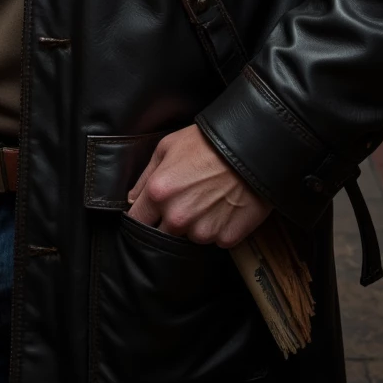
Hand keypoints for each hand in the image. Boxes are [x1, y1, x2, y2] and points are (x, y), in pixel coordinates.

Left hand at [127, 124, 271, 249]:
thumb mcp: (168, 147)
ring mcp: (203, 232)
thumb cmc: (207, 142)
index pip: (137, 221)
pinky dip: (218, 227)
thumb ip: (145, 176)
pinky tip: (225, 207)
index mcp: (158, 194)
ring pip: (190, 237)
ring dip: (195, 225)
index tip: (149, 213)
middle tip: (186, 200)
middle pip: (163, 234)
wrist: (251, 148)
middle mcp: (177, 218)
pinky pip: (215, 239)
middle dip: (169, 221)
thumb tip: (131, 199)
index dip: (142, 216)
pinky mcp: (226, 239)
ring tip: (209, 199)